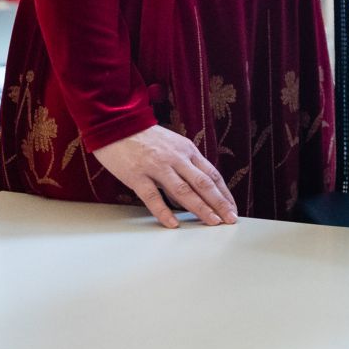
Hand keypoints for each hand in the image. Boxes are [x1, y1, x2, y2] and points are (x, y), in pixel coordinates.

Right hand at [92, 124, 237, 227]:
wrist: (115, 125)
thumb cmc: (146, 138)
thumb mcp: (173, 145)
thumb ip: (185, 165)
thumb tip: (199, 189)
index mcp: (187, 150)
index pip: (211, 174)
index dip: (224, 192)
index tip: (232, 208)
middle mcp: (176, 158)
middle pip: (203, 183)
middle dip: (219, 202)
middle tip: (230, 219)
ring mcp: (157, 166)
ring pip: (183, 190)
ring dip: (200, 208)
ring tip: (212, 222)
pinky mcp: (137, 175)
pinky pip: (152, 197)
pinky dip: (164, 211)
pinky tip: (173, 224)